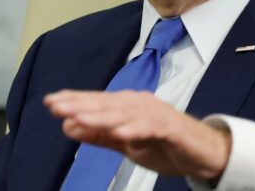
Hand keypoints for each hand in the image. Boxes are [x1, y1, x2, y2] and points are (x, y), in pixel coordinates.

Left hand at [44, 89, 230, 180]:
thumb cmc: (165, 145)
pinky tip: (120, 133)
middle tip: (56, 105)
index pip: (96, 102)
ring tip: (79, 118)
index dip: (74, 101)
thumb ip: (99, 135)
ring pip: (124, 113)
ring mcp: (156, 114)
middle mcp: (140, 104)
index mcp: (127, 107)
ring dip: (101, 116)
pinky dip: (135, 128)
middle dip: (80, 104)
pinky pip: (150, 126)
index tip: (50, 102)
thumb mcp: (126, 143)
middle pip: (106, 103)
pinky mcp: (171, 127)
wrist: (204, 153)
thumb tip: (69, 126)